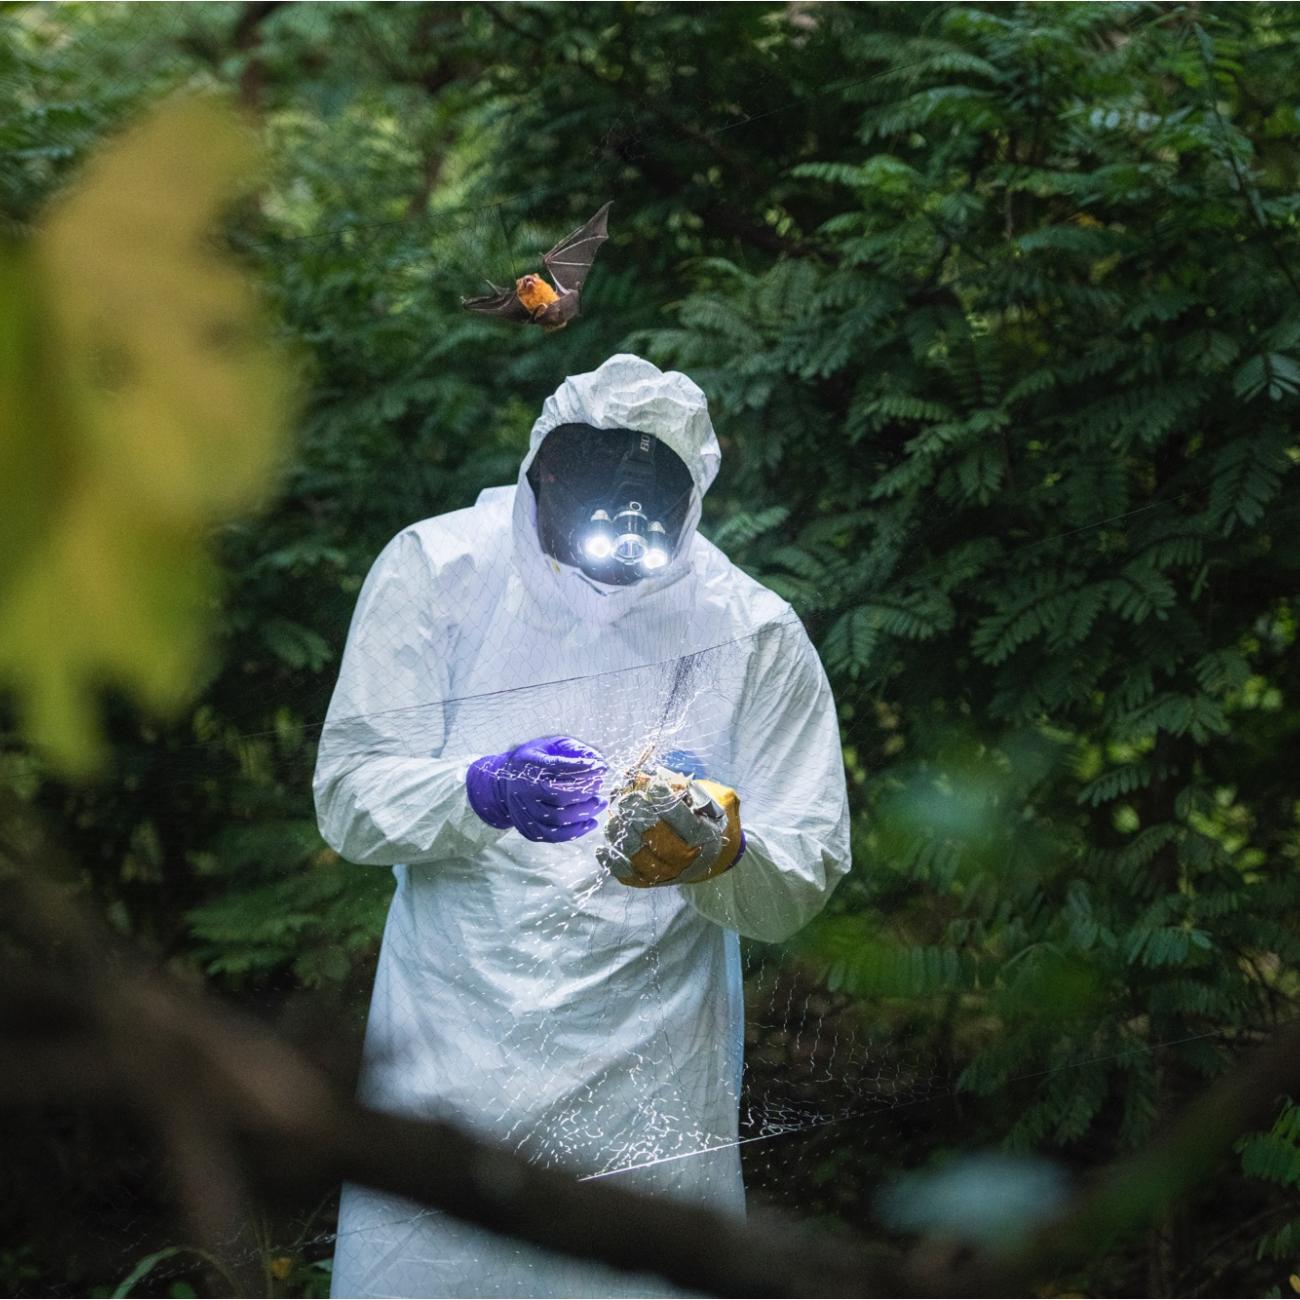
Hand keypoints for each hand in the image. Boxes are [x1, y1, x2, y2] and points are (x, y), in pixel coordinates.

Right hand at [467, 735, 607, 842]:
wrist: (504, 784)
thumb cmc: (535, 761)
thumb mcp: (550, 746)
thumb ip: (573, 749)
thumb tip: (599, 761)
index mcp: (528, 764)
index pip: (557, 766)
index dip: (581, 767)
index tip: (601, 767)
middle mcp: (523, 789)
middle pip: (558, 795)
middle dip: (585, 793)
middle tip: (599, 787)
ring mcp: (524, 811)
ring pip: (557, 818)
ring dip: (584, 813)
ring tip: (599, 804)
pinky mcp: (528, 828)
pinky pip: (553, 835)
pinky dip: (575, 832)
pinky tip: (590, 822)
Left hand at [597, 766, 745, 886]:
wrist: (706, 854)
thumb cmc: (700, 818)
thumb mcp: (701, 798)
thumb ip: (680, 786)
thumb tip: (644, 777)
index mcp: (704, 835)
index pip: (687, 822)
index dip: (668, 805)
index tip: (653, 786)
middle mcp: (687, 858)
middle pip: (662, 843)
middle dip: (641, 820)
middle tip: (626, 801)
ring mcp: (667, 873)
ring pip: (643, 861)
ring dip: (624, 840)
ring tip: (612, 820)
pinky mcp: (649, 881)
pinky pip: (629, 876)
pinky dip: (614, 864)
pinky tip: (602, 849)